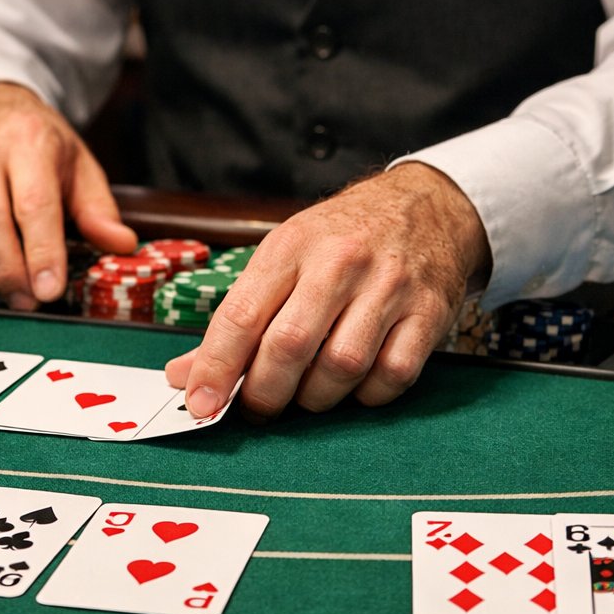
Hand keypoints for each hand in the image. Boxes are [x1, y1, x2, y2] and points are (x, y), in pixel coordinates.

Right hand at [0, 82, 137, 307]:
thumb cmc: (33, 143)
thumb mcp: (76, 165)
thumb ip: (98, 210)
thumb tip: (121, 246)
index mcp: (28, 139)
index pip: (33, 203)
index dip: (41, 253)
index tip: (50, 290)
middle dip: (8, 273)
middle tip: (28, 300)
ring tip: (2, 286)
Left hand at [166, 163, 490, 418]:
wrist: (427, 206)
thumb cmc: (342, 239)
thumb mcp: (284, 257)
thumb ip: (238, 316)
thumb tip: (185, 375)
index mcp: (291, 246)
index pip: (242, 315)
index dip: (217, 367)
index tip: (202, 404)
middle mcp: (340, 263)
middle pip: (290, 346)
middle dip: (266, 393)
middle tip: (259, 408)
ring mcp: (389, 287)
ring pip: (342, 367)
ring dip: (316, 398)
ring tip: (307, 394)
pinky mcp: (429, 313)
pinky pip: (392, 375)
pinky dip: (368, 395)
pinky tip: (356, 385)